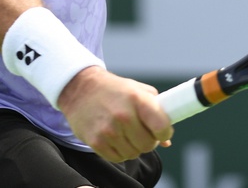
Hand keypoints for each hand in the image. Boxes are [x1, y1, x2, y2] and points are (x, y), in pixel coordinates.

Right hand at [57, 66, 173, 162]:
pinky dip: (119, 152)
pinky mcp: (96, 142)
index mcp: (137, 99)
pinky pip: (118, 158)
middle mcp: (123, 116)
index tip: (162, 131)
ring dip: (133, 147)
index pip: (161, 126)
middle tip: (142, 132)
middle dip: (148, 141)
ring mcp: (109, 130)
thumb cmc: (113, 90)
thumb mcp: (137, 90)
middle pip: (148, 145)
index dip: (165, 132)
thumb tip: (167, 139)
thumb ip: (156, 110)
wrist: (80, 89)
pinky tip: (115, 138)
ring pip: (133, 154)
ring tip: (126, 133)